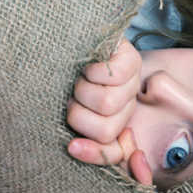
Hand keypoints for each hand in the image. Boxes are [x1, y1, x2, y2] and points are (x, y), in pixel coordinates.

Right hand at [66, 40, 152, 186]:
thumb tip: (73, 149)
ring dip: (83, 90)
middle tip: (72, 98)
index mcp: (112, 122)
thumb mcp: (66, 109)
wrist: (64, 38)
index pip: (114, 151)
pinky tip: (89, 65)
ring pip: (107, 103)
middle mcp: (126, 105)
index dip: (95, 154)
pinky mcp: (131, 60)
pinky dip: (93, 71)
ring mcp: (132, 82)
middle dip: (79, 114)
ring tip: (78, 79)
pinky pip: (114, 75)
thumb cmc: (61, 78)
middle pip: (106, 129)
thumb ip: (75, 134)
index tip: (72, 147)